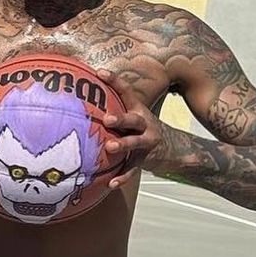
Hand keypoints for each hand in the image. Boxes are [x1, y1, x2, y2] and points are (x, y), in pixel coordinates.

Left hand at [100, 73, 169, 188]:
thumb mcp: (132, 115)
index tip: (99, 73)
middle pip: (133, 119)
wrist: (173, 148)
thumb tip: (81, 100)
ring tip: (109, 147)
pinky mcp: (146, 158)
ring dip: (122, 145)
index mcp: (137, 109)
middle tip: (107, 119)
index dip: (114, 81)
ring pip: (135, 143)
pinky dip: (122, 176)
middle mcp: (144, 123)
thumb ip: (114, 108)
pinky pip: (133, 168)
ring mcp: (147, 141)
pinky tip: (111, 183)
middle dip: (121, 118)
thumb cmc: (140, 129)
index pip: (126, 91)